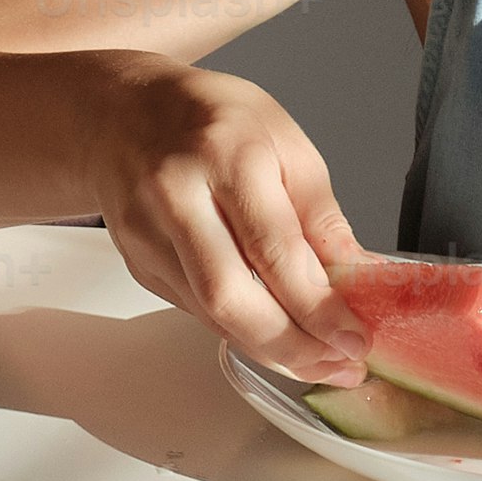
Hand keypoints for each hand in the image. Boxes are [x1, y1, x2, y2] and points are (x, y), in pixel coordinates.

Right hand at [85, 56, 367, 382]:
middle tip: (339, 366)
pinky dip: (241, 331)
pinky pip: (196, 311)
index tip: (355, 338)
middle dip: (292, 347)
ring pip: (211, 315)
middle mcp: (176, 195)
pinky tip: (275, 334)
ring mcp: (147, 234)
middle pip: (231, 297)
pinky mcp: (138, 262)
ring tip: (319, 361)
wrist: (122, 114)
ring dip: (271, 350)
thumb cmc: (211, 119)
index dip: (318, 307)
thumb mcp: (284, 140)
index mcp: (224, 155)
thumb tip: (359, 278)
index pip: (274, 249)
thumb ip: (320, 214)